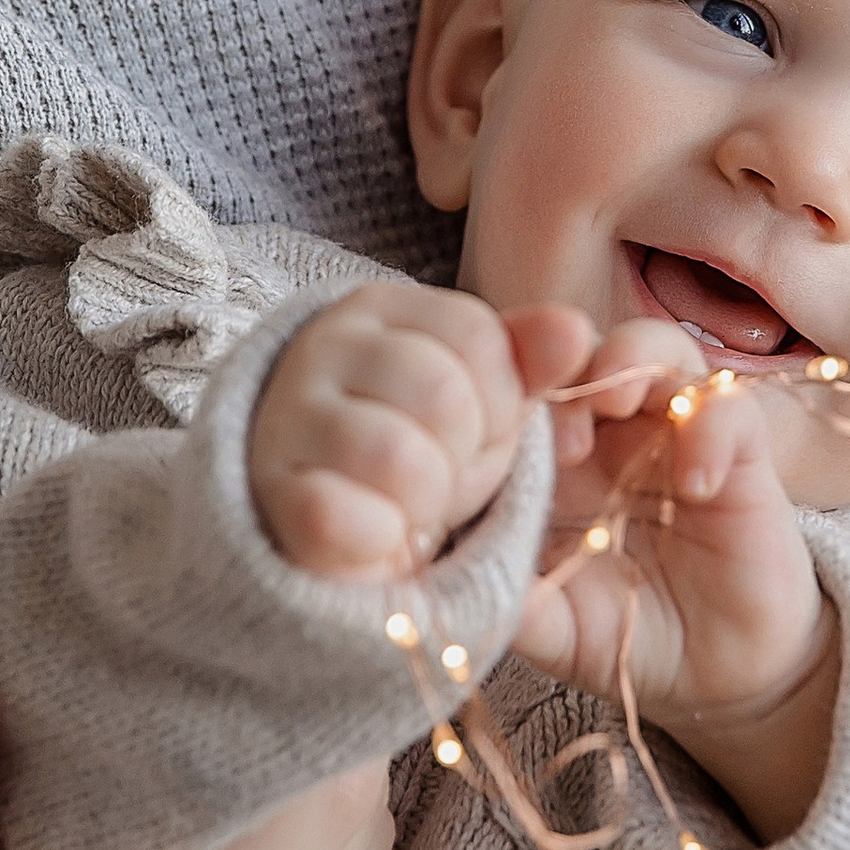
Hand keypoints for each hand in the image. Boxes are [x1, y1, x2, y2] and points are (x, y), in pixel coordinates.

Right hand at [0, 650, 394, 849]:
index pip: (323, 793)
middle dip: (333, 721)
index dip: (317, 704)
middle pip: (363, 808)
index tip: (280, 627)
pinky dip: (345, 830)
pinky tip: (292, 781)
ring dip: (343, 772)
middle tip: (283, 636)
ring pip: (374, 846)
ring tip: (288, 693)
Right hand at [249, 282, 594, 577]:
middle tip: (431, 474)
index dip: (497, 400)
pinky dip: (379, 539)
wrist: (325, 533)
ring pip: (401, 458)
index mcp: (378, 310)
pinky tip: (370, 534)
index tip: (470, 431)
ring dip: (422, 502)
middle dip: (460, 454)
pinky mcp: (272, 496)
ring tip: (401, 504)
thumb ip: (526, 362)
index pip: (477, 335)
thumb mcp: (481, 403)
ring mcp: (286, 419)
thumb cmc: (413, 453)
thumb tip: (576, 329)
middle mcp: (322, 348)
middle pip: (443, 393)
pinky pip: (350, 519)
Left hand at [514, 329, 841, 843]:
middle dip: (559, 365)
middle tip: (556, 428)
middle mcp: (609, 433)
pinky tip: (694, 483)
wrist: (717, 674)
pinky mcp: (740, 455)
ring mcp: (674, 435)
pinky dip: (709, 427)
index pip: (517, 388)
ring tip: (617, 406)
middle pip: (578, 349)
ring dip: (629, 361)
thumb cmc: (624, 634)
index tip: (489, 419)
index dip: (500, 382)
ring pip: (654, 350)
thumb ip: (509, 606)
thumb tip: (444, 596)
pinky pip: (727, 409)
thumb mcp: (554, 630)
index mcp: (548, 462)